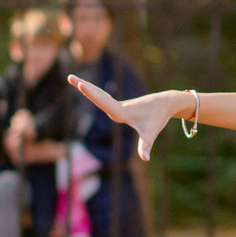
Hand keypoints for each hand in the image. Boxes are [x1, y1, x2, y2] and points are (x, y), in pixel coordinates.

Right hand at [68, 75, 193, 161]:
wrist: (166, 102)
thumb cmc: (157, 118)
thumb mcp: (151, 133)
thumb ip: (146, 146)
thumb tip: (145, 159)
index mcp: (122, 112)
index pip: (103, 102)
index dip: (92, 94)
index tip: (82, 84)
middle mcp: (118, 106)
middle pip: (98, 95)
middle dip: (84, 86)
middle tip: (69, 77)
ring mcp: (118, 104)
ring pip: (99, 94)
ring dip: (86, 87)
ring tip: (72, 78)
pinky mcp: (120, 105)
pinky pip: (103, 97)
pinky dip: (93, 92)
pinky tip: (86, 88)